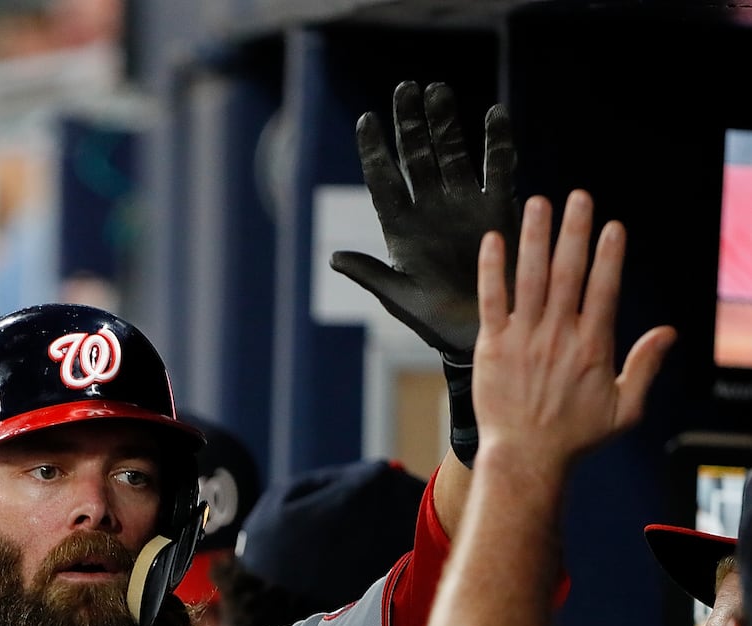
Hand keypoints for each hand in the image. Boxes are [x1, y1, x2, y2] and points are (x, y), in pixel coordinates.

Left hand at [331, 81, 517, 356]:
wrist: (481, 331)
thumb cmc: (433, 321)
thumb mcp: (399, 298)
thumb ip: (370, 274)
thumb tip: (333, 257)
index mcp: (400, 227)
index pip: (383, 180)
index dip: (374, 150)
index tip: (366, 120)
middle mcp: (429, 209)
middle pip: (416, 156)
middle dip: (410, 123)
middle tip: (405, 88)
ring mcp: (462, 205)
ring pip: (452, 154)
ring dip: (446, 123)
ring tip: (438, 90)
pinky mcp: (497, 208)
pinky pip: (498, 168)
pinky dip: (497, 142)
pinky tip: (494, 114)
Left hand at [473, 191, 673, 472]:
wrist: (525, 457)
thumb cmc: (574, 437)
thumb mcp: (625, 408)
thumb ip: (645, 366)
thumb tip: (669, 332)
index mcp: (593, 345)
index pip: (604, 288)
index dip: (608, 255)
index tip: (612, 226)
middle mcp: (559, 334)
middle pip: (568, 272)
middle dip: (574, 231)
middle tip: (579, 197)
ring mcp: (523, 338)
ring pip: (531, 277)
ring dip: (535, 237)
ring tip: (539, 203)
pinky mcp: (492, 345)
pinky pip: (491, 299)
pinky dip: (492, 269)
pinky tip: (493, 240)